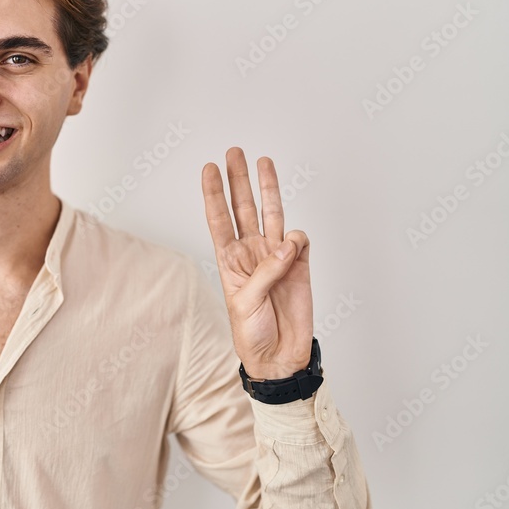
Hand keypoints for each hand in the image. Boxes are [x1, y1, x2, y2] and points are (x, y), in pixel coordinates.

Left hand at [201, 147, 313, 379]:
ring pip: (271, 213)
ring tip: (264, 161)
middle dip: (238, 180)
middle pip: (243, 208)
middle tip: (234, 152)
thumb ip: (265, 272)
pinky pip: (299, 240)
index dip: (213, 194)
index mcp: (229, 260)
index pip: (219, 219)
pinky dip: (297, 238)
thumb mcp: (245, 303)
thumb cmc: (252, 333)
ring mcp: (276, 256)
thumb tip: (286, 245)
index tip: (208, 168)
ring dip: (267, 188)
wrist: (280, 356)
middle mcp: (251, 252)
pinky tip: (293, 249)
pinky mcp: (300, 265)